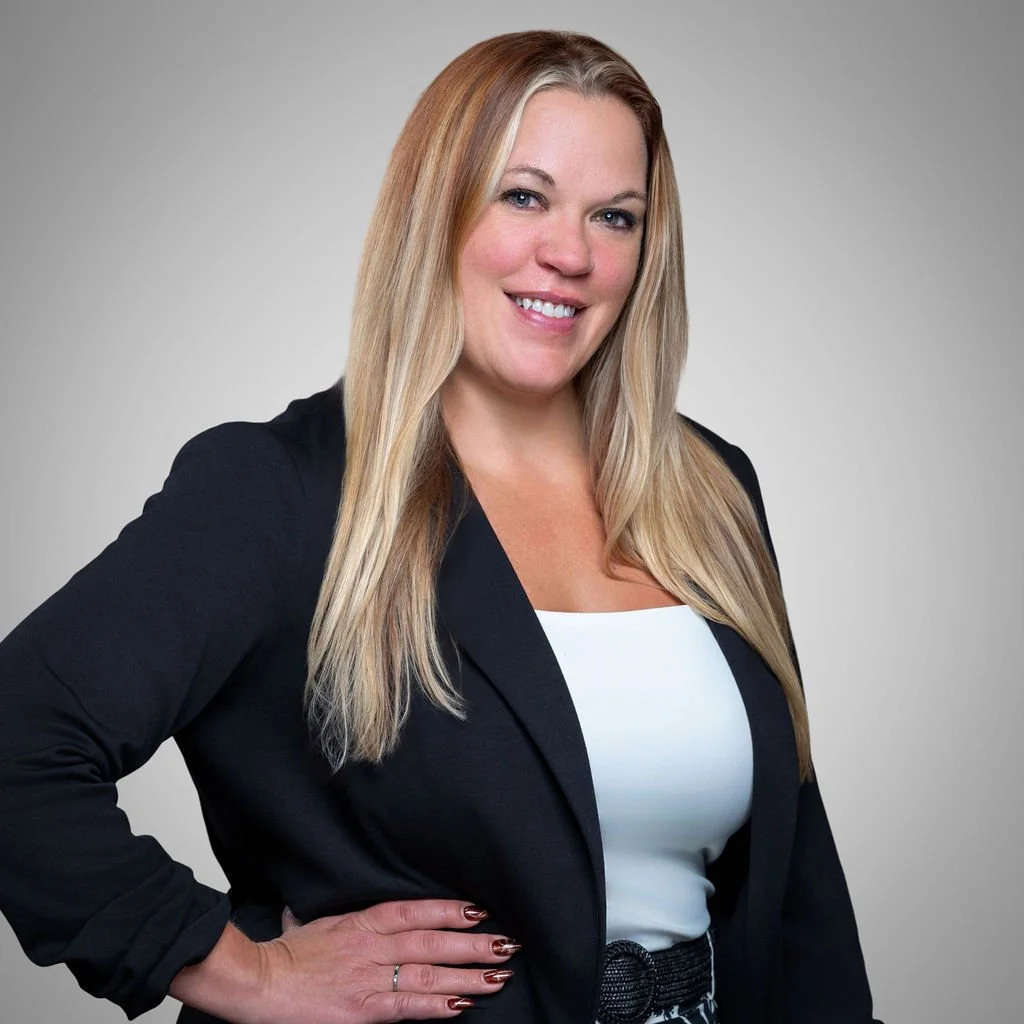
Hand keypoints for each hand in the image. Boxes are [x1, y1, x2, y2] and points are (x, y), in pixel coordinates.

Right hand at [251, 899, 518, 1022]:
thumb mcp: (305, 926)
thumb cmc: (280, 956)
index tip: (478, 910)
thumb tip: (299, 912)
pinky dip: (437, 1003)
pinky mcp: (363, 1008)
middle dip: (472, 942)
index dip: (448, 910)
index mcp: (360, 922)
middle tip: (507, 943)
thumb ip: (314, 918)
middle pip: (431, 940)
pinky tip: (462, 1003)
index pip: (413, 911)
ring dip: (467, 973)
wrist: (256, 983)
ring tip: (498, 974)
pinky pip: (407, 1005)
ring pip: (428, 971)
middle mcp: (371, 945)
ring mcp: (369, 976)